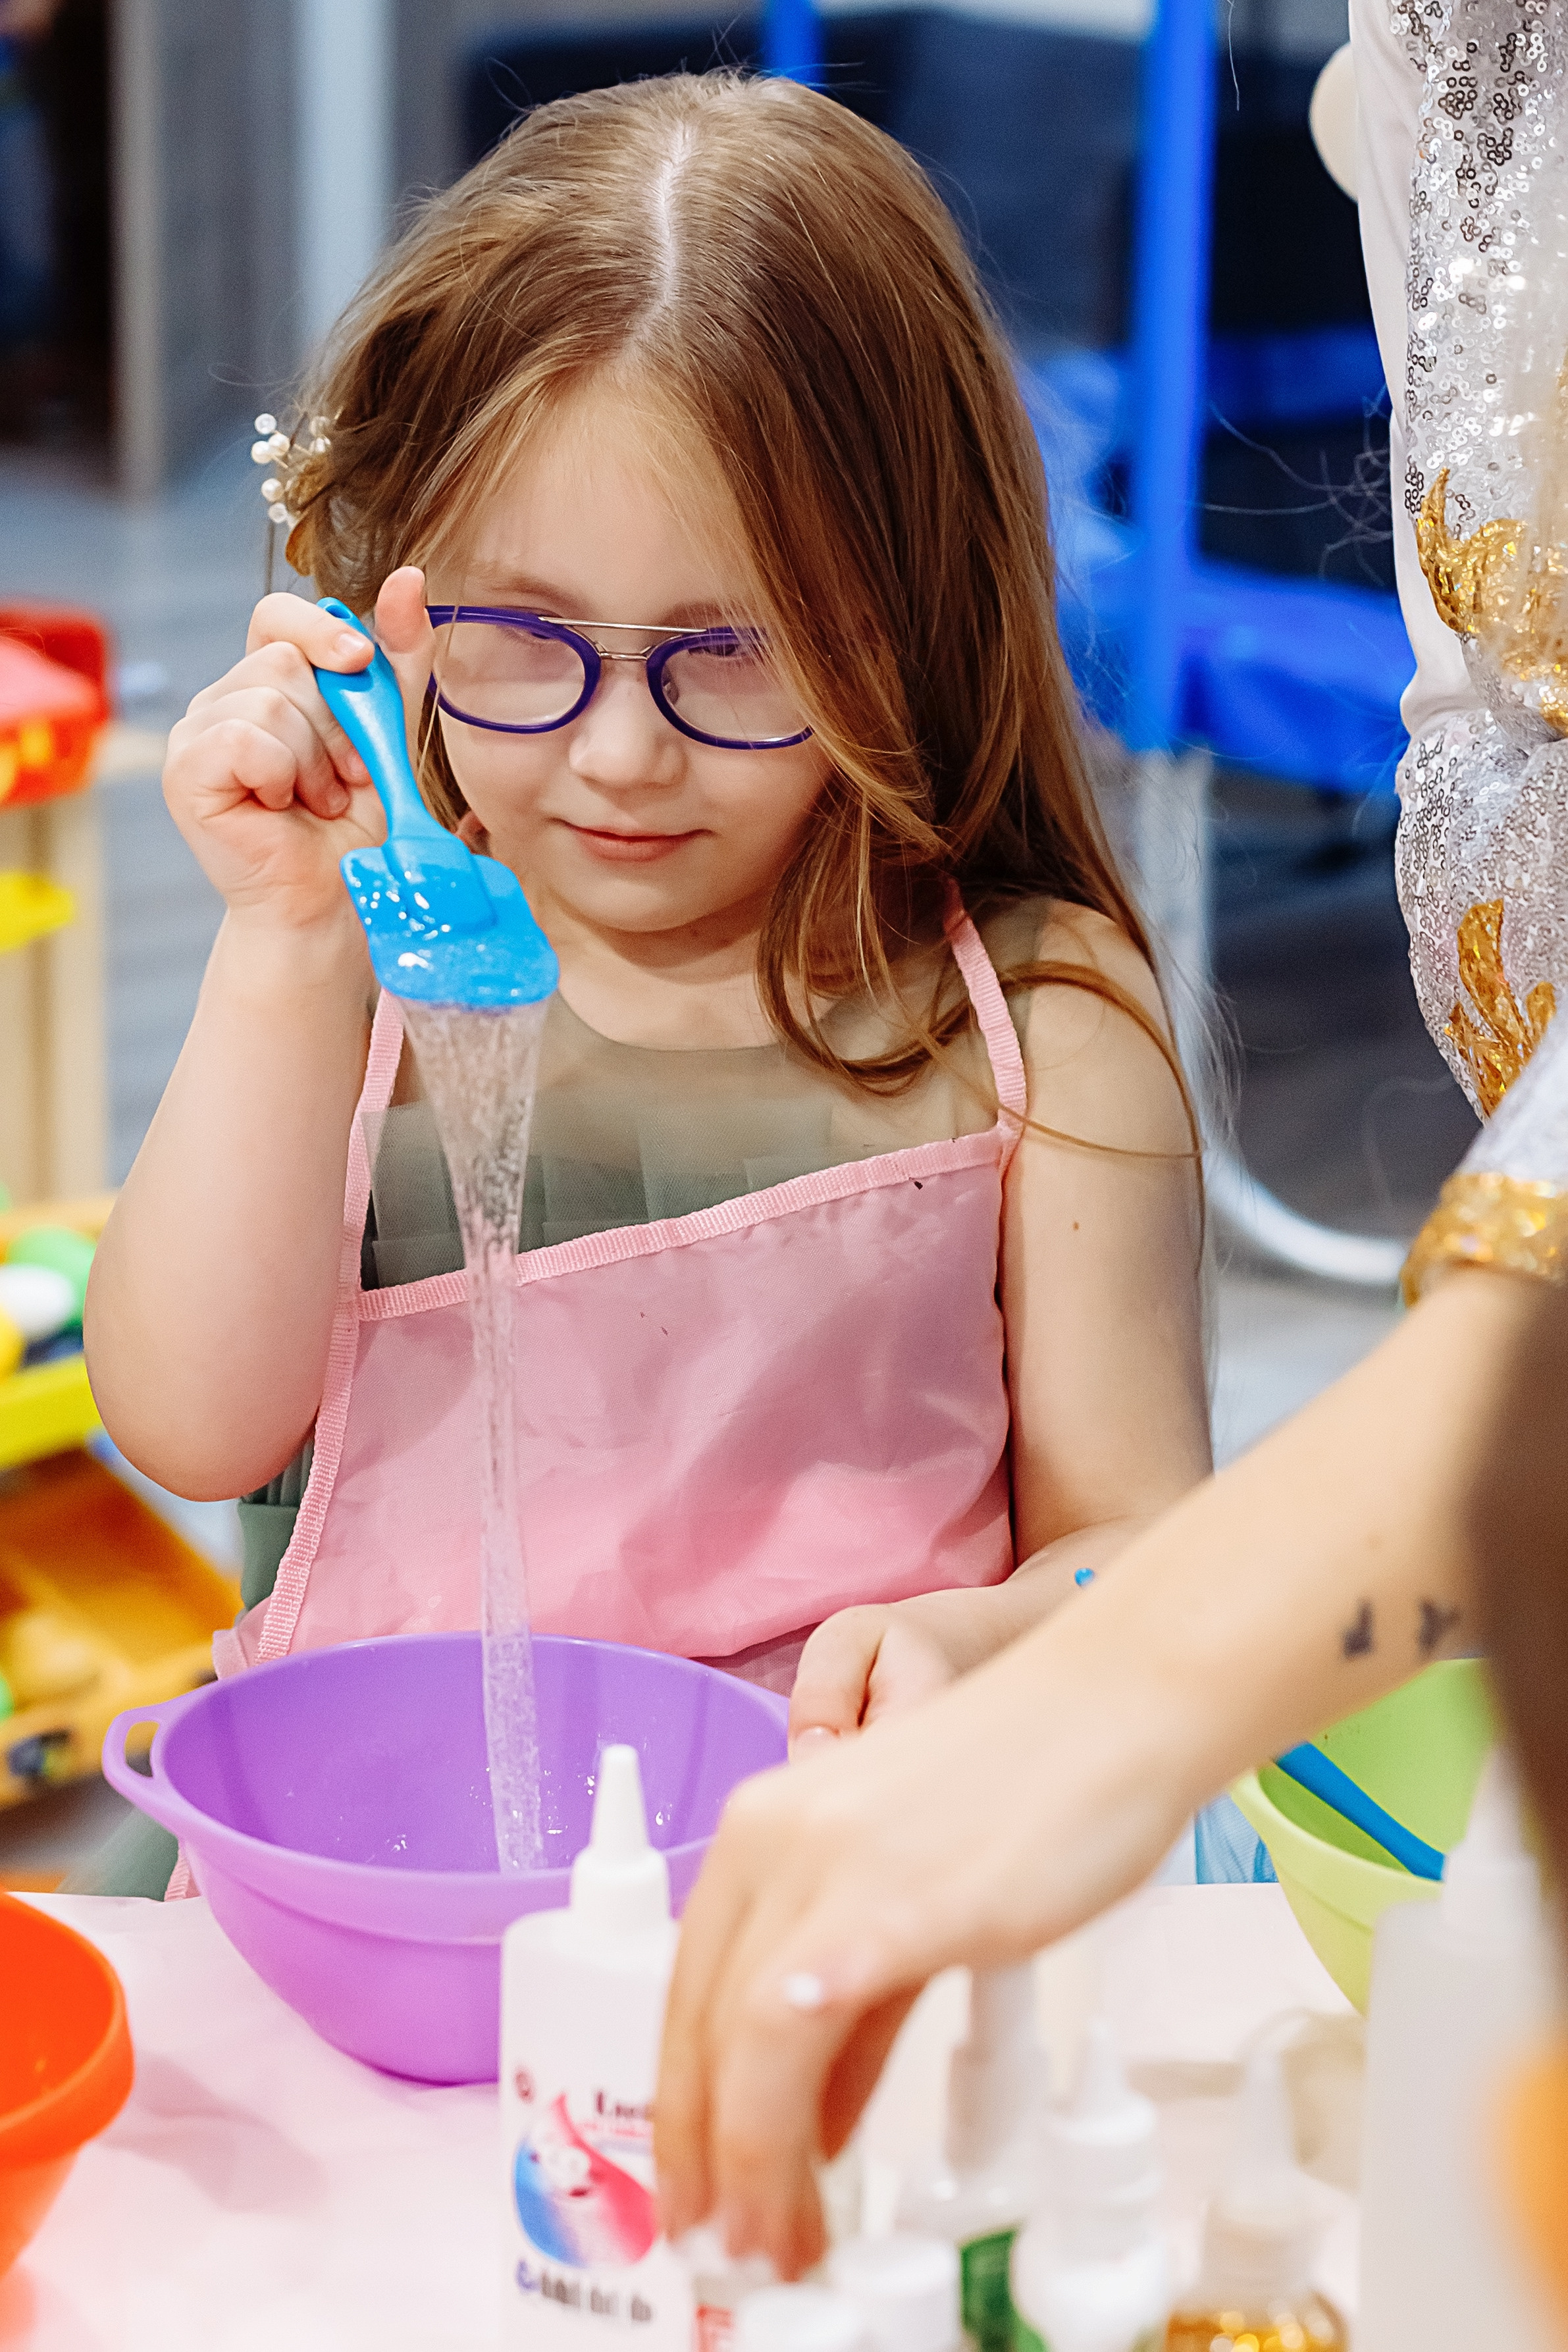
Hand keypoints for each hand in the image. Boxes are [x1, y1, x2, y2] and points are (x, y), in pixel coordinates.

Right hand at [163, 569, 435, 940]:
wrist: (334, 899)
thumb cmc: (356, 825)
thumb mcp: (389, 732)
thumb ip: (398, 661)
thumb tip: (409, 578)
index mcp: (267, 684)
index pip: (277, 616)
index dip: (318, 629)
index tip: (358, 662)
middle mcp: (224, 699)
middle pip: (284, 662)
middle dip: (335, 727)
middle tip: (342, 781)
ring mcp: (197, 732)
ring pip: (269, 699)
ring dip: (314, 761)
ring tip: (315, 802)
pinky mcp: (184, 769)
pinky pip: (242, 737)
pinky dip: (280, 774)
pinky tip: (280, 806)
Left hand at [656, 1591, 1191, 2276]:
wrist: (1111, 1713)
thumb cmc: (1032, 1791)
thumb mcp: (910, 1890)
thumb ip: (854, 2000)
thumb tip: (809, 2117)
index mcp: (761, 1828)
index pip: (688, 1990)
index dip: (687, 2104)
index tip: (699, 2184)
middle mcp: (767, 1840)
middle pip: (696, 2026)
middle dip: (703, 2155)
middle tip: (721, 2245)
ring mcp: (819, 1869)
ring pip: (733, 2044)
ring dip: (742, 2165)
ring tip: (769, 2246)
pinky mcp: (881, 1906)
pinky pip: (789, 2033)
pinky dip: (778, 2127)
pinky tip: (798, 2183)